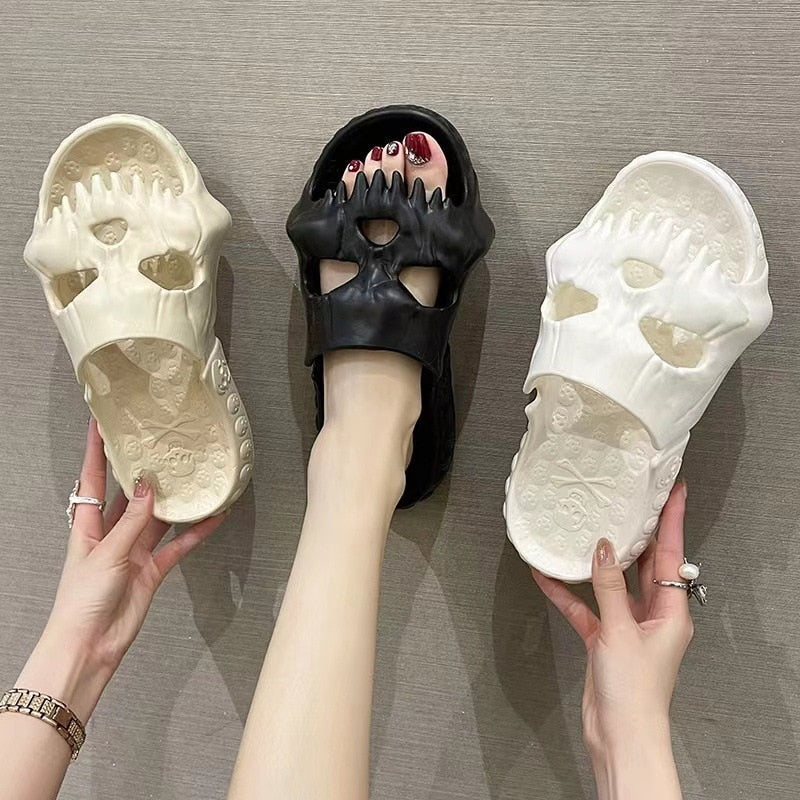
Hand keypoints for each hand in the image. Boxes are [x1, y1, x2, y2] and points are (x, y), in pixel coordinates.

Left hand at [18, 419, 224, 720]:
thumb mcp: (106, 554)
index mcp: (88, 525)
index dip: (95, 450)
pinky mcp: (152, 569)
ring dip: (175, 500)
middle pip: (129, 493)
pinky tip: (213, 517)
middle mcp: (112, 533)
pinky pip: (178, 544)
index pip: (92, 478)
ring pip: (159, 517)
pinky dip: (195, 532)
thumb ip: (131, 521)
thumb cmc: (82, 601)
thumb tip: (146, 488)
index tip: (100, 421)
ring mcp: (133, 550)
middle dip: (142, 469)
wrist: (91, 645)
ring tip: (194, 475)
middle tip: (160, 443)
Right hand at [532, 482, 692, 797]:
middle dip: (636, 533)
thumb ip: (609, 586)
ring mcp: (628, 626)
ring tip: (584, 529)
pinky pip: (586, 607)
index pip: (672, 554)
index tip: (673, 490)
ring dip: (595, 561)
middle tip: (629, 500)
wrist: (619, 736)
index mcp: (671, 611)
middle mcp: (653, 615)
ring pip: (611, 583)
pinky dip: (568, 592)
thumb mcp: (621, 630)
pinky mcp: (605, 639)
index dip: (672, 520)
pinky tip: (548, 575)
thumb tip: (603, 548)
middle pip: (645, 564)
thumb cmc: (635, 692)